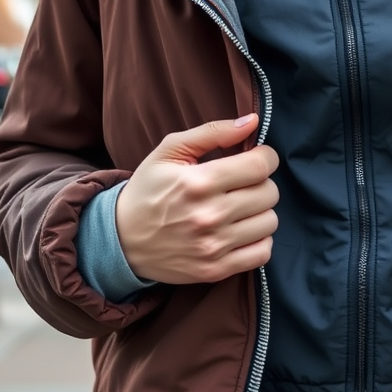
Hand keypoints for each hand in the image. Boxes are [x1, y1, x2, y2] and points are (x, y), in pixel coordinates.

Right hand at [115, 114, 279, 283]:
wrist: (121, 239)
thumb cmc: (148, 190)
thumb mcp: (169, 151)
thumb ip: (213, 132)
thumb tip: (253, 121)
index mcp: (198, 182)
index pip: (260, 166)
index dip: (265, 157)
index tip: (256, 158)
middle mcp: (209, 215)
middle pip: (269, 193)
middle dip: (261, 183)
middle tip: (243, 184)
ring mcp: (213, 246)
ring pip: (270, 222)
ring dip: (260, 212)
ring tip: (240, 208)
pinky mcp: (216, 269)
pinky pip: (263, 252)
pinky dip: (259, 240)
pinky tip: (241, 231)